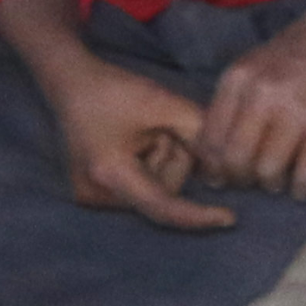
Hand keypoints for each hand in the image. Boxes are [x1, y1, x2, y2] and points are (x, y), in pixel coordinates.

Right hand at [0, 0, 234, 231]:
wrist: (75, 86)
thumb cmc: (117, 91)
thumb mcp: (165, 105)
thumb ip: (200, 135)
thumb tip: (226, 169)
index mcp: (109, 174)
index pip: (162, 206)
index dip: (198, 215)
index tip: (230, 219)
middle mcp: (96, 195)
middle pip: (165, 192)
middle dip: (175, 159)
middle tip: (157, 127)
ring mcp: (93, 197)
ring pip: (159, 190)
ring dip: (166, 159)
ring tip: (145, 131)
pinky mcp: (98, 193)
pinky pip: (146, 186)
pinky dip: (154, 164)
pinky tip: (140, 143)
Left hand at [196, 0, 305, 197]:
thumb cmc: (298, 52)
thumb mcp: (254, 66)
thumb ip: (233, 102)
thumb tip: (214, 152)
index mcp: (237, 80)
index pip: (210, 139)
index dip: (212, 167)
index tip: (221, 177)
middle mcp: (262, 95)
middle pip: (235, 160)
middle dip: (240, 180)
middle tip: (250, 182)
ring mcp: (297, 111)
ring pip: (268, 170)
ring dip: (271, 185)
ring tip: (278, 183)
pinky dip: (302, 189)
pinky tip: (303, 189)